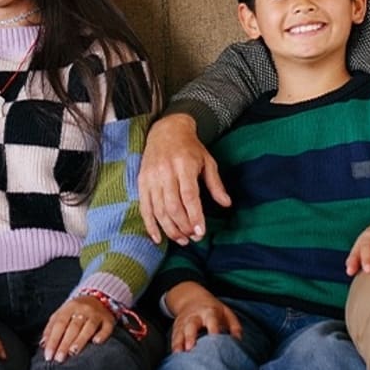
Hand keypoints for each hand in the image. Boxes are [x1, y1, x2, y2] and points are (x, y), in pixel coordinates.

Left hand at [40, 296, 114, 362]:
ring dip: (80, 340)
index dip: (53, 340)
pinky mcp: (108, 320)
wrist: (97, 297)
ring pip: (88, 327)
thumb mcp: (61, 313)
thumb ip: (51, 327)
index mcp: (69, 307)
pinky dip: (102, 335)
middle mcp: (83, 309)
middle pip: (73, 327)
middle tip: (59, 358)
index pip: (59, 324)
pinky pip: (106, 328)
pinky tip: (96, 342)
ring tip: (73, 352)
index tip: (49, 355)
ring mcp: (97, 314)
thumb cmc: (76, 310)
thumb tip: (43, 344)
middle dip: (65, 343)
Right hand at [139, 113, 231, 244]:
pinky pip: (145, 208)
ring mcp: (151, 177)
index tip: (201, 232)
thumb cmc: (190, 147)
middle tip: (194, 238)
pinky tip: (158, 238)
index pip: (189, 196)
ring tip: (181, 240)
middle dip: (183, 226)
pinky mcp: (142, 182)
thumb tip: (226, 204)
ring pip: (158, 210)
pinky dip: (150, 225)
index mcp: (184, 165)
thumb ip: (215, 184)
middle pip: (173, 206)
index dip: (195, 216)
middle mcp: (165, 172)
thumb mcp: (207, 161)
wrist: (166, 129)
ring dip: (170, 229)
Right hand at [166, 282, 241, 352]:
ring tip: (179, 354)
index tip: (215, 339)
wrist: (191, 298)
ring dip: (179, 343)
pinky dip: (174, 345)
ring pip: (180, 332)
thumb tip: (238, 341)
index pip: (212, 320)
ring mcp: (184, 322)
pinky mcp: (176, 327)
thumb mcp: (226, 312)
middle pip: (191, 325)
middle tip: (191, 348)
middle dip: (190, 336)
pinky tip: (175, 355)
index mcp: (209, 312)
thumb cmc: (213, 310)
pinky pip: (174, 336)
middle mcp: (195, 316)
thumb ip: (235, 326)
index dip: (213, 329)